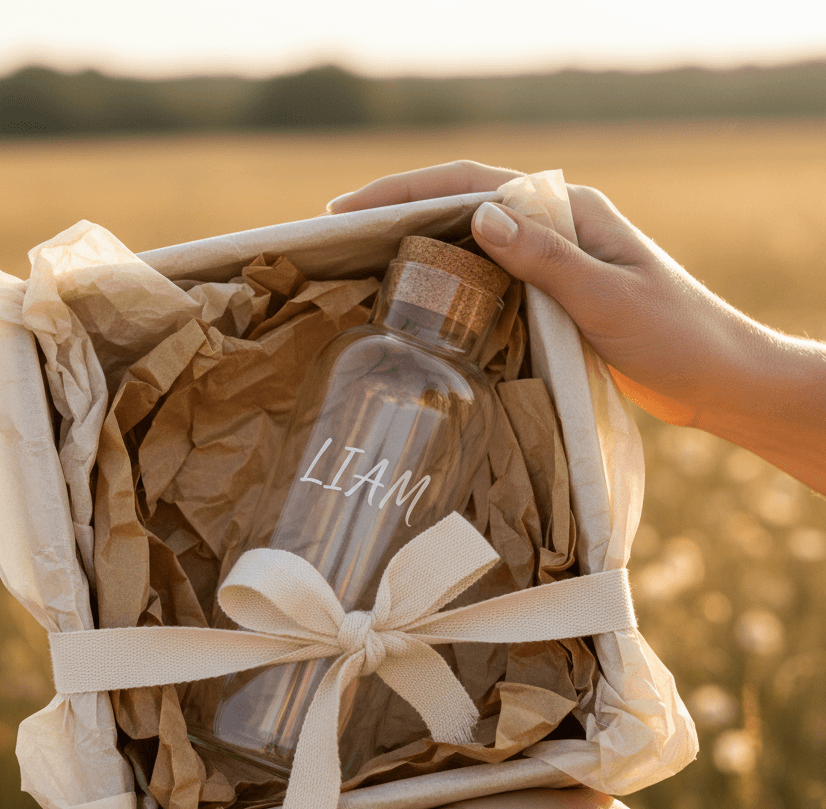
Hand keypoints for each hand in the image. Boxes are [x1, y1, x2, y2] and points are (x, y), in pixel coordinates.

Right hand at [329, 162, 825, 494]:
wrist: (713, 378)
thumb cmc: (672, 335)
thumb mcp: (606, 296)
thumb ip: (545, 257)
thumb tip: (479, 217)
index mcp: (569, 211)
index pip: (474, 184)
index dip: (407, 190)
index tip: (350, 209)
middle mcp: (555, 228)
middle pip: (463, 207)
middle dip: (399, 214)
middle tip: (340, 238)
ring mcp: (551, 262)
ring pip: (471, 244)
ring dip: (419, 248)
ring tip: (364, 266)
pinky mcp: (549, 298)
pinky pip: (487, 281)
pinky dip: (449, 285)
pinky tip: (420, 304)